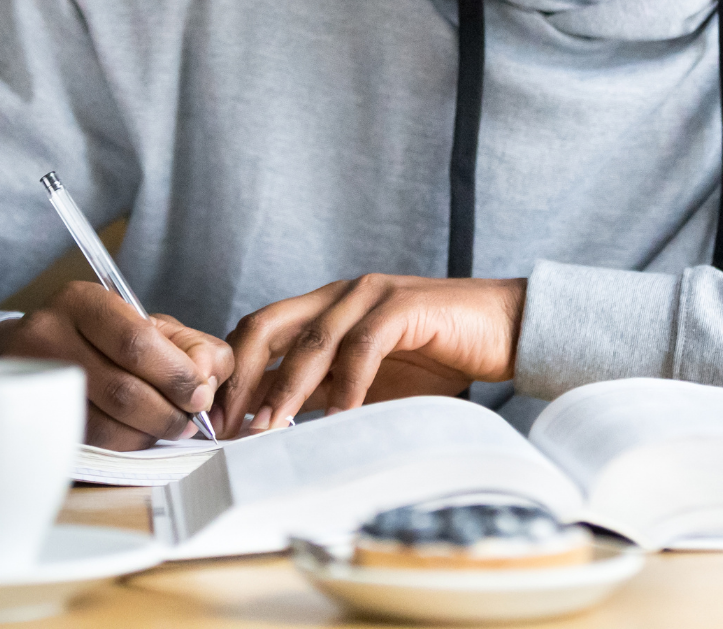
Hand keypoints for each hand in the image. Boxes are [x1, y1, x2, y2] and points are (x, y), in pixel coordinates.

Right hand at [0, 281, 233, 450]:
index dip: (176, 375)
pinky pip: (89, 444)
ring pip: (105, 424)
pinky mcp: (32, 418)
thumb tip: (209, 377)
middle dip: (168, 411)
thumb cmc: (100, 339)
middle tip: (190, 420)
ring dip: (148, 433)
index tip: (201, 394)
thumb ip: (189, 345)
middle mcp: (49, 335)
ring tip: (168, 427)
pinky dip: (124, 444)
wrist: (26, 354)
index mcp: (82, 301)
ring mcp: (35, 380)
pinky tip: (138, 434)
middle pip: (122, 388)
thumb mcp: (145, 324)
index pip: (137, 342)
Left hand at [216, 274, 526, 435]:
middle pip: (268, 325)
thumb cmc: (439, 356)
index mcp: (326, 306)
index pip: (259, 331)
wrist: (506, 330)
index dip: (232, 372)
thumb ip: (324, 390)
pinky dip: (347, 384)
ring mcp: (372, 295)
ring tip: (270, 428)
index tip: (216, 420)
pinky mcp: (405, 306)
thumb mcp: (368, 379)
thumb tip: (271, 421)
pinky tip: (338, 417)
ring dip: (287, 388)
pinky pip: (364, 346)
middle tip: (228, 425)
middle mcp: (341, 293)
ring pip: (312, 340)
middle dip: (242, 376)